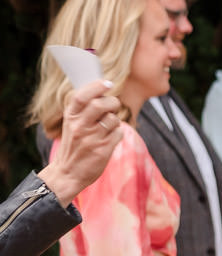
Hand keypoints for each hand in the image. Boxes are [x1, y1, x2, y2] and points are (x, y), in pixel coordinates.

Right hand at [39, 81, 122, 204]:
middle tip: (113, 106)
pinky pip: (119, 133)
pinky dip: (118, 133)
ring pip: (113, 119)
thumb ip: (83, 109)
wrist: (68, 173)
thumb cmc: (73, 145)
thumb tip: (102, 91)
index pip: (81, 96)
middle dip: (112, 102)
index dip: (96, 87)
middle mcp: (79, 126)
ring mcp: (92, 138)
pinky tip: (109, 139)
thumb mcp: (71, 124)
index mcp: (70, 117)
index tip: (107, 83)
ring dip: (115, 120)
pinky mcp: (103, 149)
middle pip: (101, 105)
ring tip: (107, 127)